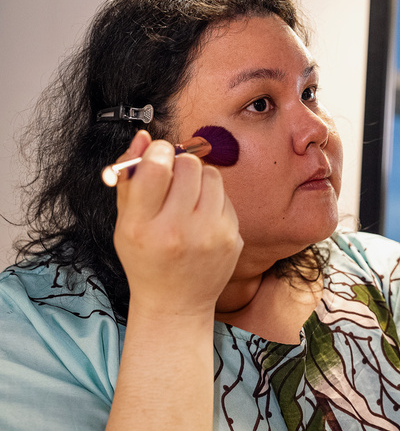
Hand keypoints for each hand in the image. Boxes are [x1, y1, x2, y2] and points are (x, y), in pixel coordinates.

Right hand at [113, 130, 243, 316]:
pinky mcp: (233, 239)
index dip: (159, 152)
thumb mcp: (125, 223)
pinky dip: (213, 199)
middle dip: (180, 164)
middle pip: (190, 165)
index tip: (159, 154)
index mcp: (143, 227)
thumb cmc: (146, 258)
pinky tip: (201, 217)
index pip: (157, 169)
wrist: (176, 302)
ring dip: (199, 179)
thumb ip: (131, 178)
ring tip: (187, 199)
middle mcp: (179, 232)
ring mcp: (211, 236)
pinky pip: (226, 197)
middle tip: (173, 179)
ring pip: (212, 175)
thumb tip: (144, 137)